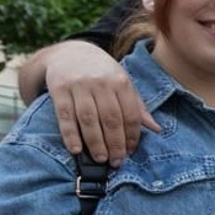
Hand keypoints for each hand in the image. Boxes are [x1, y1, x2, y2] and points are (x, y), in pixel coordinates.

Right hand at [45, 41, 160, 164]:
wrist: (71, 53)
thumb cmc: (103, 74)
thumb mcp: (123, 84)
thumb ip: (137, 106)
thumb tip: (156, 129)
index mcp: (120, 81)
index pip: (130, 114)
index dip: (132, 135)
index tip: (131, 152)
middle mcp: (100, 82)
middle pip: (110, 118)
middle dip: (115, 143)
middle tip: (116, 161)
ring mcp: (78, 85)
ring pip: (88, 119)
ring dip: (95, 142)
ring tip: (100, 159)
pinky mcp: (58, 89)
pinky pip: (64, 115)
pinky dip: (70, 134)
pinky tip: (76, 149)